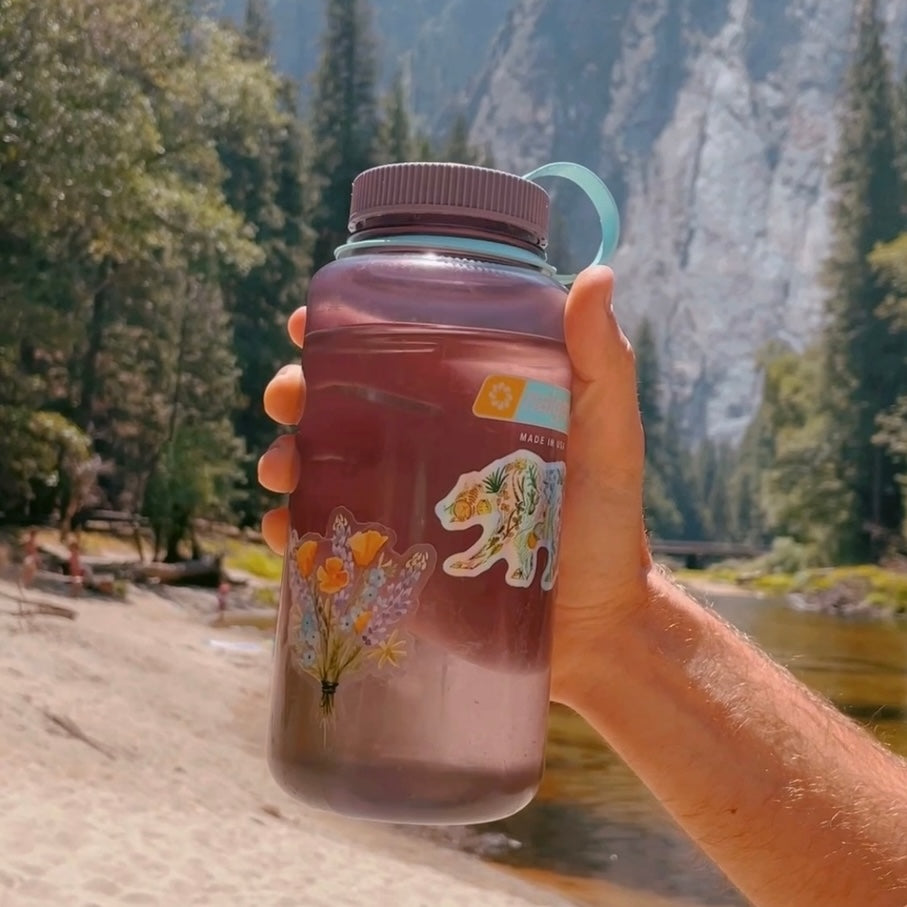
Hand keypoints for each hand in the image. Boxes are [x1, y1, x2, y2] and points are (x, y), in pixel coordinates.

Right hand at [258, 267, 651, 704]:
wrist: (596, 620)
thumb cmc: (606, 516)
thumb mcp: (608, 431)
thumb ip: (602, 361)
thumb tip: (595, 275)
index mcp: (461, 399)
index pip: (389, 351)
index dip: (339, 330)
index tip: (308, 322)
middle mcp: (421, 442)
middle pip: (337, 404)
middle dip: (294, 391)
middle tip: (286, 397)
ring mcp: (400, 498)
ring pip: (320, 465)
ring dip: (284, 457)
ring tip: (283, 469)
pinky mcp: (391, 555)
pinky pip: (327, 536)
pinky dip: (295, 528)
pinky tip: (287, 528)